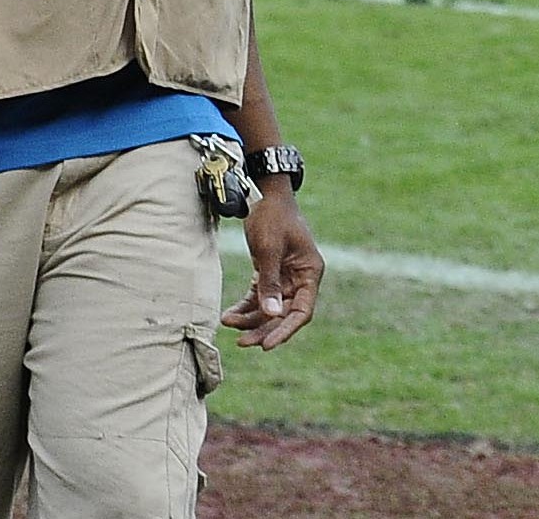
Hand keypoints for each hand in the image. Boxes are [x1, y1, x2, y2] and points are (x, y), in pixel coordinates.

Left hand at [222, 186, 322, 349]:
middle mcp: (300, 277)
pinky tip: (229, 314)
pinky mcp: (269, 272)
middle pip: (284, 314)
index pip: (302, 311)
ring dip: (251, 319)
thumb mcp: (269, 250)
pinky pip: (259, 297)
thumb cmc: (272, 217)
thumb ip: (270, 283)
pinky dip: (245, 306)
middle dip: (263, 329)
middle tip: (242, 343)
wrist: (263, 192)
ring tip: (228, 323)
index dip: (286, 330)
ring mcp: (285, 276)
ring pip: (270, 308)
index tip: (267, 345)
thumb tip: (271, 314)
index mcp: (309, 272)